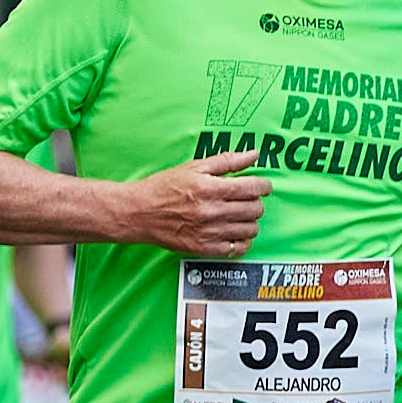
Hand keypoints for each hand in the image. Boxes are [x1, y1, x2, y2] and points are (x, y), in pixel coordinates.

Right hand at [128, 149, 268, 255]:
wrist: (138, 213)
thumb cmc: (164, 188)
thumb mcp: (193, 167)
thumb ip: (226, 161)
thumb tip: (253, 154)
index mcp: (210, 188)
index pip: (253, 188)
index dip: (264, 186)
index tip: (262, 186)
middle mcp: (211, 211)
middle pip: (255, 209)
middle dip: (256, 202)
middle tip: (246, 199)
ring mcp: (209, 232)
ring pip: (250, 229)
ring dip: (250, 221)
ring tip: (238, 215)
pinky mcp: (204, 248)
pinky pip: (238, 248)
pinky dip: (242, 240)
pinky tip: (233, 231)